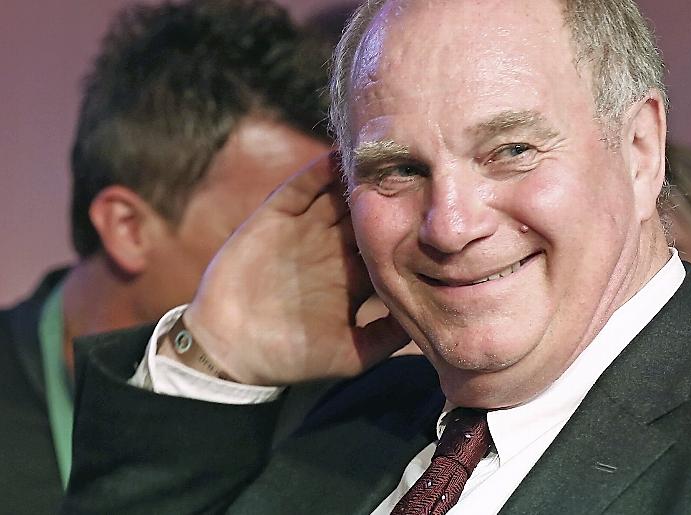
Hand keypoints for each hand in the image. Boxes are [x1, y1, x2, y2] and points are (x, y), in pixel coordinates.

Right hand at [174, 152, 409, 384]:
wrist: (232, 350)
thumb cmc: (293, 357)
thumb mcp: (352, 353)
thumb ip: (388, 337)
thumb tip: (430, 319)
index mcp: (358, 275)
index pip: (393, 244)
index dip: (415, 230)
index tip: (441, 213)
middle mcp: (336, 247)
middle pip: (371, 212)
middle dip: (395, 193)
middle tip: (424, 168)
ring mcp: (308, 228)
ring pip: (341, 193)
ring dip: (362, 175)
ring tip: (389, 153)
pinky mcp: (277, 216)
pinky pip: (302, 187)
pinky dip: (320, 170)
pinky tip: (341, 156)